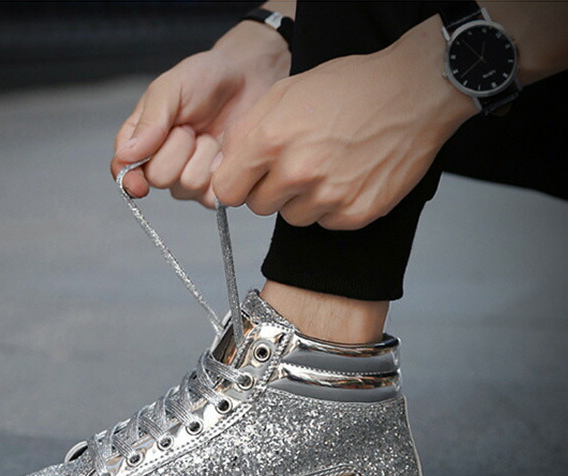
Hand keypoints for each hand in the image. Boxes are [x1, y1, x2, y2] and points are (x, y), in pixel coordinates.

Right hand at [111, 21, 289, 207]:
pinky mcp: (216, 188)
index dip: (129, 179)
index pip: (124, 170)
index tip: (138, 183)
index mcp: (142, 141)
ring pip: (187, 185)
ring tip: (209, 134)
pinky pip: (212, 195)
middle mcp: (162, 165)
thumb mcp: (170, 88)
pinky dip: (220, 170)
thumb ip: (149, 121)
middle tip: (189, 127)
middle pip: (158, 178)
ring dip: (202, 156)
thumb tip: (126, 155)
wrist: (247, 77)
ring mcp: (189, 179)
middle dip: (176, 150)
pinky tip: (224, 150)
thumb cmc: (204, 78)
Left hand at [212, 15, 477, 228]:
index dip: (237, 183)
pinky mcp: (355, 213)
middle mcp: (297, 172)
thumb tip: (225, 164)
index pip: (226, 191)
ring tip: (327, 167)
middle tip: (297, 164)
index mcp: (270, 140)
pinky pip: (325, 223)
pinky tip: (348, 177)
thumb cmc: (350, 88)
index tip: (248, 178)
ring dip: (302, 200)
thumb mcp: (285, 93)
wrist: (414, 93)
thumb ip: (247, 132)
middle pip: (258, 207)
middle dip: (270, 190)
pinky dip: (333, 207)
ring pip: (292, 217)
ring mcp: (328, 196)